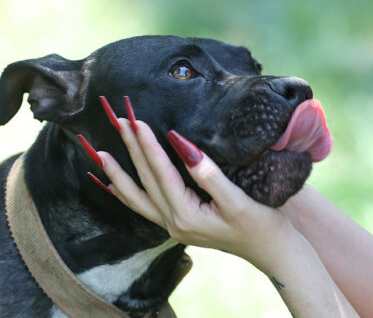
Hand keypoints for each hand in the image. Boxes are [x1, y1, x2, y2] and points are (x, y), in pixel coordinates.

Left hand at [93, 99, 295, 268]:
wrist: (272, 250)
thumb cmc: (261, 224)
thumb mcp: (237, 199)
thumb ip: (208, 173)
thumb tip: (182, 145)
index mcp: (186, 216)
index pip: (161, 174)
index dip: (148, 146)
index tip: (137, 121)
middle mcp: (174, 224)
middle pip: (145, 182)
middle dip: (130, 151)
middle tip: (118, 122)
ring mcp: (174, 227)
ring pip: (138, 198)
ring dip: (119, 174)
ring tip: (100, 154)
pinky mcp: (180, 225)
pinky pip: (145, 207)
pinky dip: (128, 193)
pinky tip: (117, 185)